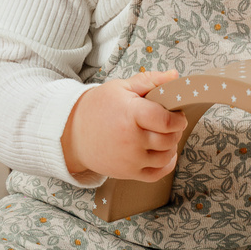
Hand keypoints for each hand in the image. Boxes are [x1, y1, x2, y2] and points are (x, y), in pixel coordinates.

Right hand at [61, 68, 188, 180]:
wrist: (72, 133)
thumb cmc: (97, 108)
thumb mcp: (121, 87)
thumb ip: (150, 80)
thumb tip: (174, 75)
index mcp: (130, 115)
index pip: (165, 121)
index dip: (178, 118)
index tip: (178, 114)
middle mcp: (131, 140)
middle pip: (168, 139)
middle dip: (175, 130)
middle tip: (170, 122)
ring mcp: (130, 159)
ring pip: (165, 156)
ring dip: (172, 145)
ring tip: (165, 135)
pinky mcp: (128, 173)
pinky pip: (157, 174)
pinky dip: (166, 164)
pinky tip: (163, 153)